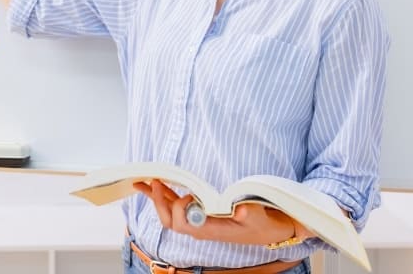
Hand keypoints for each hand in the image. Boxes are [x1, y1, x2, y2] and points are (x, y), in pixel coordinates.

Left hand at [133, 180, 300, 244]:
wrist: (270, 230)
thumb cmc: (263, 224)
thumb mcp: (259, 218)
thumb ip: (249, 214)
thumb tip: (240, 210)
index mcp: (209, 230)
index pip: (182, 224)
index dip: (179, 209)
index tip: (188, 194)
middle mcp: (199, 227)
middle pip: (169, 220)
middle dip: (158, 202)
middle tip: (153, 181)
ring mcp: (198, 220)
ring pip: (170, 211)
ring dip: (155, 197)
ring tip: (142, 181)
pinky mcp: (200, 212)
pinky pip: (177, 204)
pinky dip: (164, 194)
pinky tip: (155, 184)